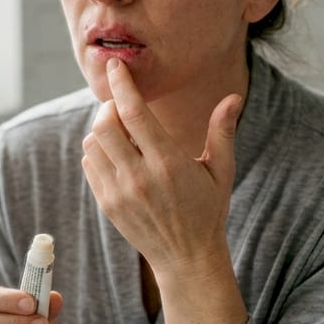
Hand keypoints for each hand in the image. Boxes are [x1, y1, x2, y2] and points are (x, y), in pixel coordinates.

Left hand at [80, 58, 242, 278]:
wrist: (186, 258)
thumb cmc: (208, 210)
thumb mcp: (221, 171)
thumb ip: (222, 131)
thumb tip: (233, 97)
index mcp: (168, 163)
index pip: (134, 113)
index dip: (121, 84)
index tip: (115, 65)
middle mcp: (139, 177)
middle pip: (104, 124)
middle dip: (110, 107)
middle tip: (123, 106)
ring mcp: (119, 193)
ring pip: (92, 143)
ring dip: (103, 129)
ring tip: (124, 132)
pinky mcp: (107, 204)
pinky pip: (90, 164)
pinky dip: (98, 150)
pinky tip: (118, 154)